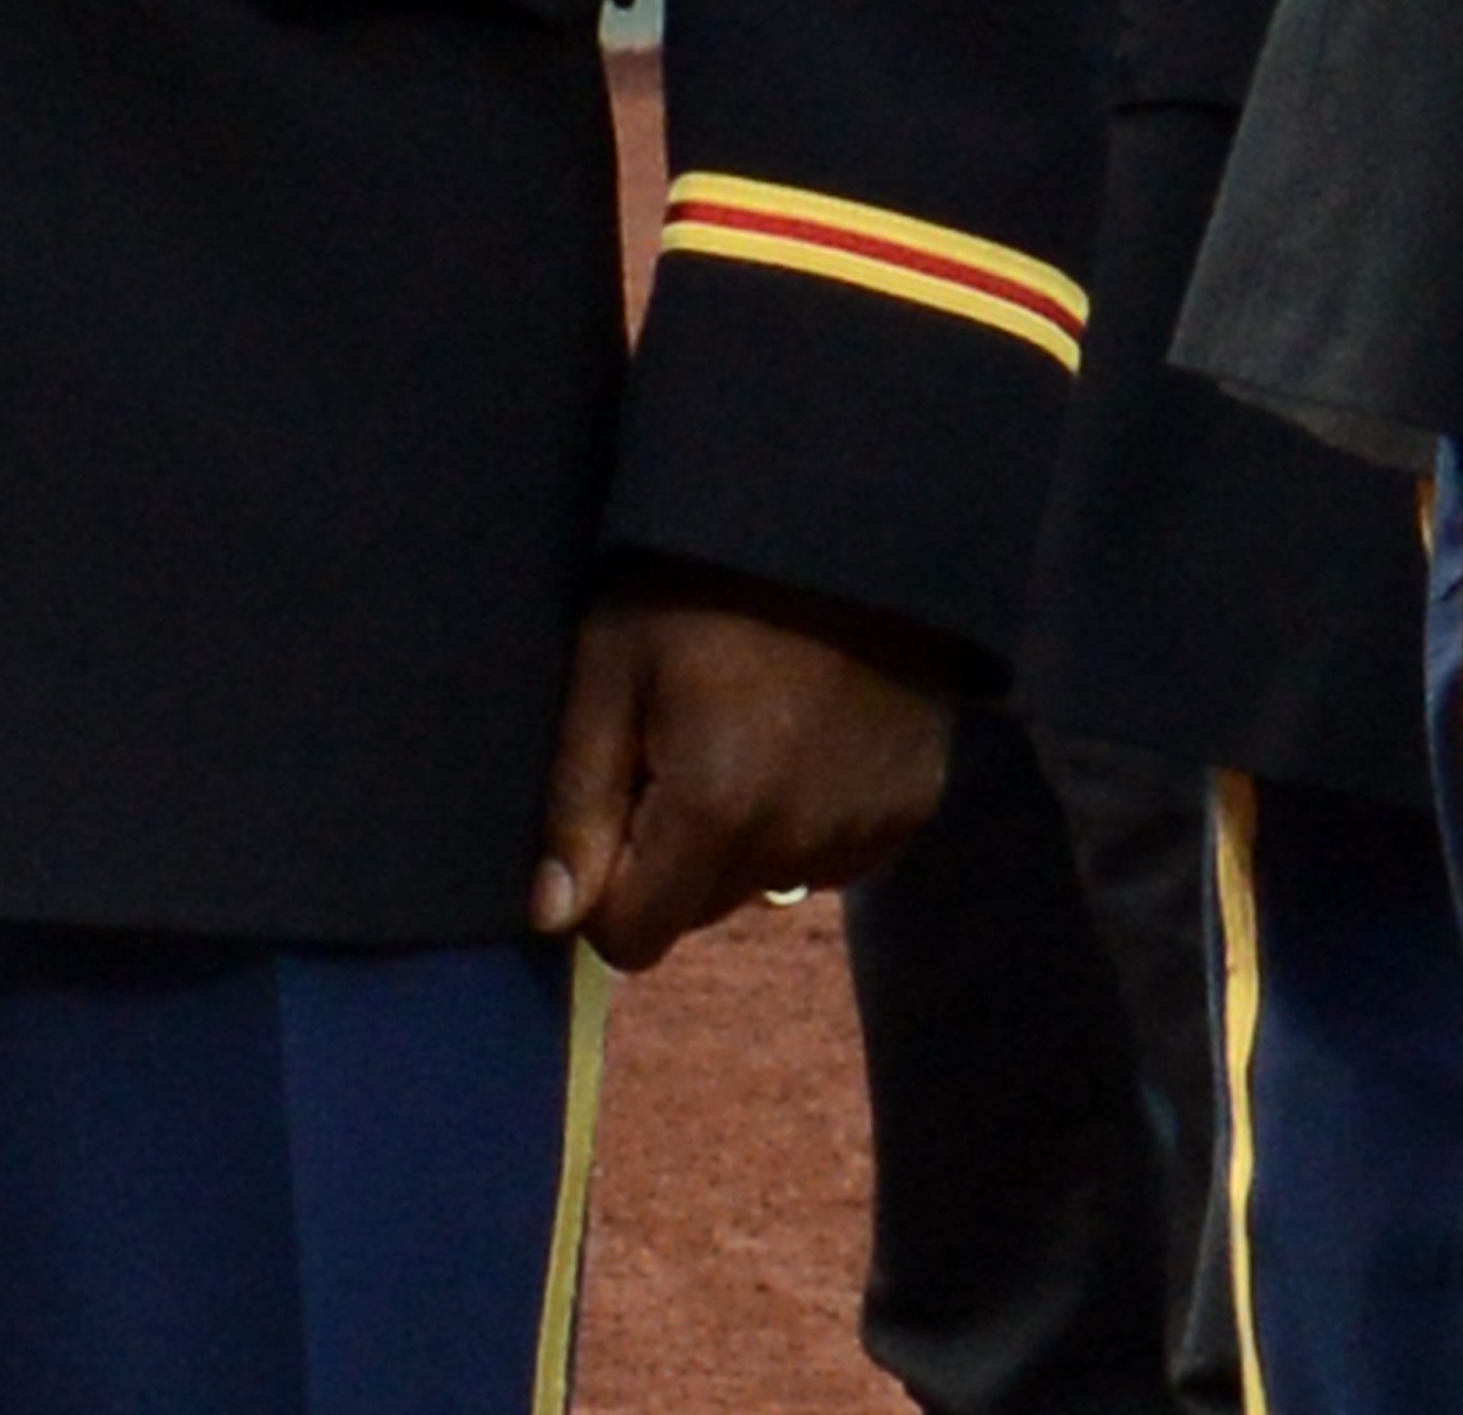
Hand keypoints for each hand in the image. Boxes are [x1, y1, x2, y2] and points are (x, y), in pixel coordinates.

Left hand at [526, 576, 953, 966]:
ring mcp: (865, 835)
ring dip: (738, 840)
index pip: (632, 940)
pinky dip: (804, 821)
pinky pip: (827, 858)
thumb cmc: (708, 582)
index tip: (611, 802)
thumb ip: (576, 797)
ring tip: (743, 733)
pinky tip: (805, 738)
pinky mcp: (910, 813)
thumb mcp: (613, 663)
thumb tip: (552, 918)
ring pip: (760, 885)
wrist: (854, 522)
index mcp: (716, 812)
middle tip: (674, 747)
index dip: (602, 887)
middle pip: (696, 913)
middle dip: (669, 857)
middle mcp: (797, 848)